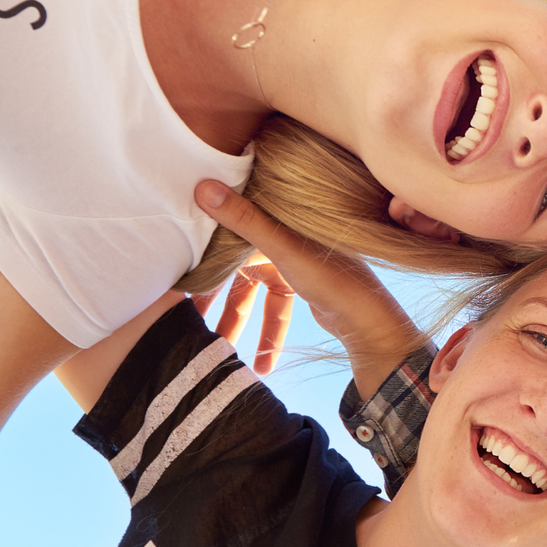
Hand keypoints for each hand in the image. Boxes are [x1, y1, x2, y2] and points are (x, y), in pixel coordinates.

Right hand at [194, 181, 419, 395]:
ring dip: (235, 320)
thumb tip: (203, 186)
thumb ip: (243, 219)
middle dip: (212, 296)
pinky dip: (264, 330)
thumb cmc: (331, 276)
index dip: (202, 248)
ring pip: (252, 291)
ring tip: (217, 346)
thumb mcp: (282, 248)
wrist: (370, 317)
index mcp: (280, 215)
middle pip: (235, 265)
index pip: (229, 226)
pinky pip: (271, 305)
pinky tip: (259, 360)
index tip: (175, 270)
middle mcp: (284, 233)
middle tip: (186, 316)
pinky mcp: (300, 283)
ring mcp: (291, 259)